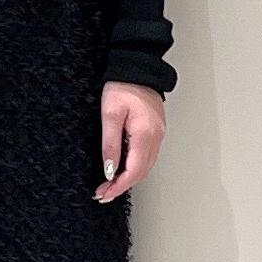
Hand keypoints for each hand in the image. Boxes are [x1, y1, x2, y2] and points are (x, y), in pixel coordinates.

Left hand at [93, 81, 166, 202]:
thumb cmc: (122, 85)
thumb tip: (110, 169)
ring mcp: (158, 134)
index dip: (118, 186)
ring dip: (129, 179)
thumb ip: (110, 145)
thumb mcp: (110, 115)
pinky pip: (147, 156)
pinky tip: (122, 169)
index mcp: (145, 133)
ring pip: (146, 166)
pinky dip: (135, 167)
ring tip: (110, 185)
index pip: (133, 170)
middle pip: (141, 172)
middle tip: (104, 193)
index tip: (104, 193)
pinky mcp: (155, 130)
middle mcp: (156, 136)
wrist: (137, 67)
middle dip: (122, 186)